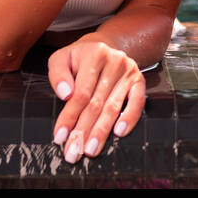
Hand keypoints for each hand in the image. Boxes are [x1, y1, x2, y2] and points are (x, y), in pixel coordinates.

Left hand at [48, 39, 145, 162]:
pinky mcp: (139, 80)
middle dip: (83, 131)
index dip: (70, 116)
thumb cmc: (80, 57)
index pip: (80, 93)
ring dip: (102, 132)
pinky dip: (129, 118)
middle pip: (97, 103)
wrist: (105, 46)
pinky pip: (137, 102)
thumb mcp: (62, 58)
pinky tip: (119, 133)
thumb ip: (58, 75)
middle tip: (73, 151)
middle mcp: (114, 62)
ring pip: (113, 107)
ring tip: (91, 150)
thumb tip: (65, 94)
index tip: (60, 136)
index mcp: (94, 55)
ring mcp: (129, 71)